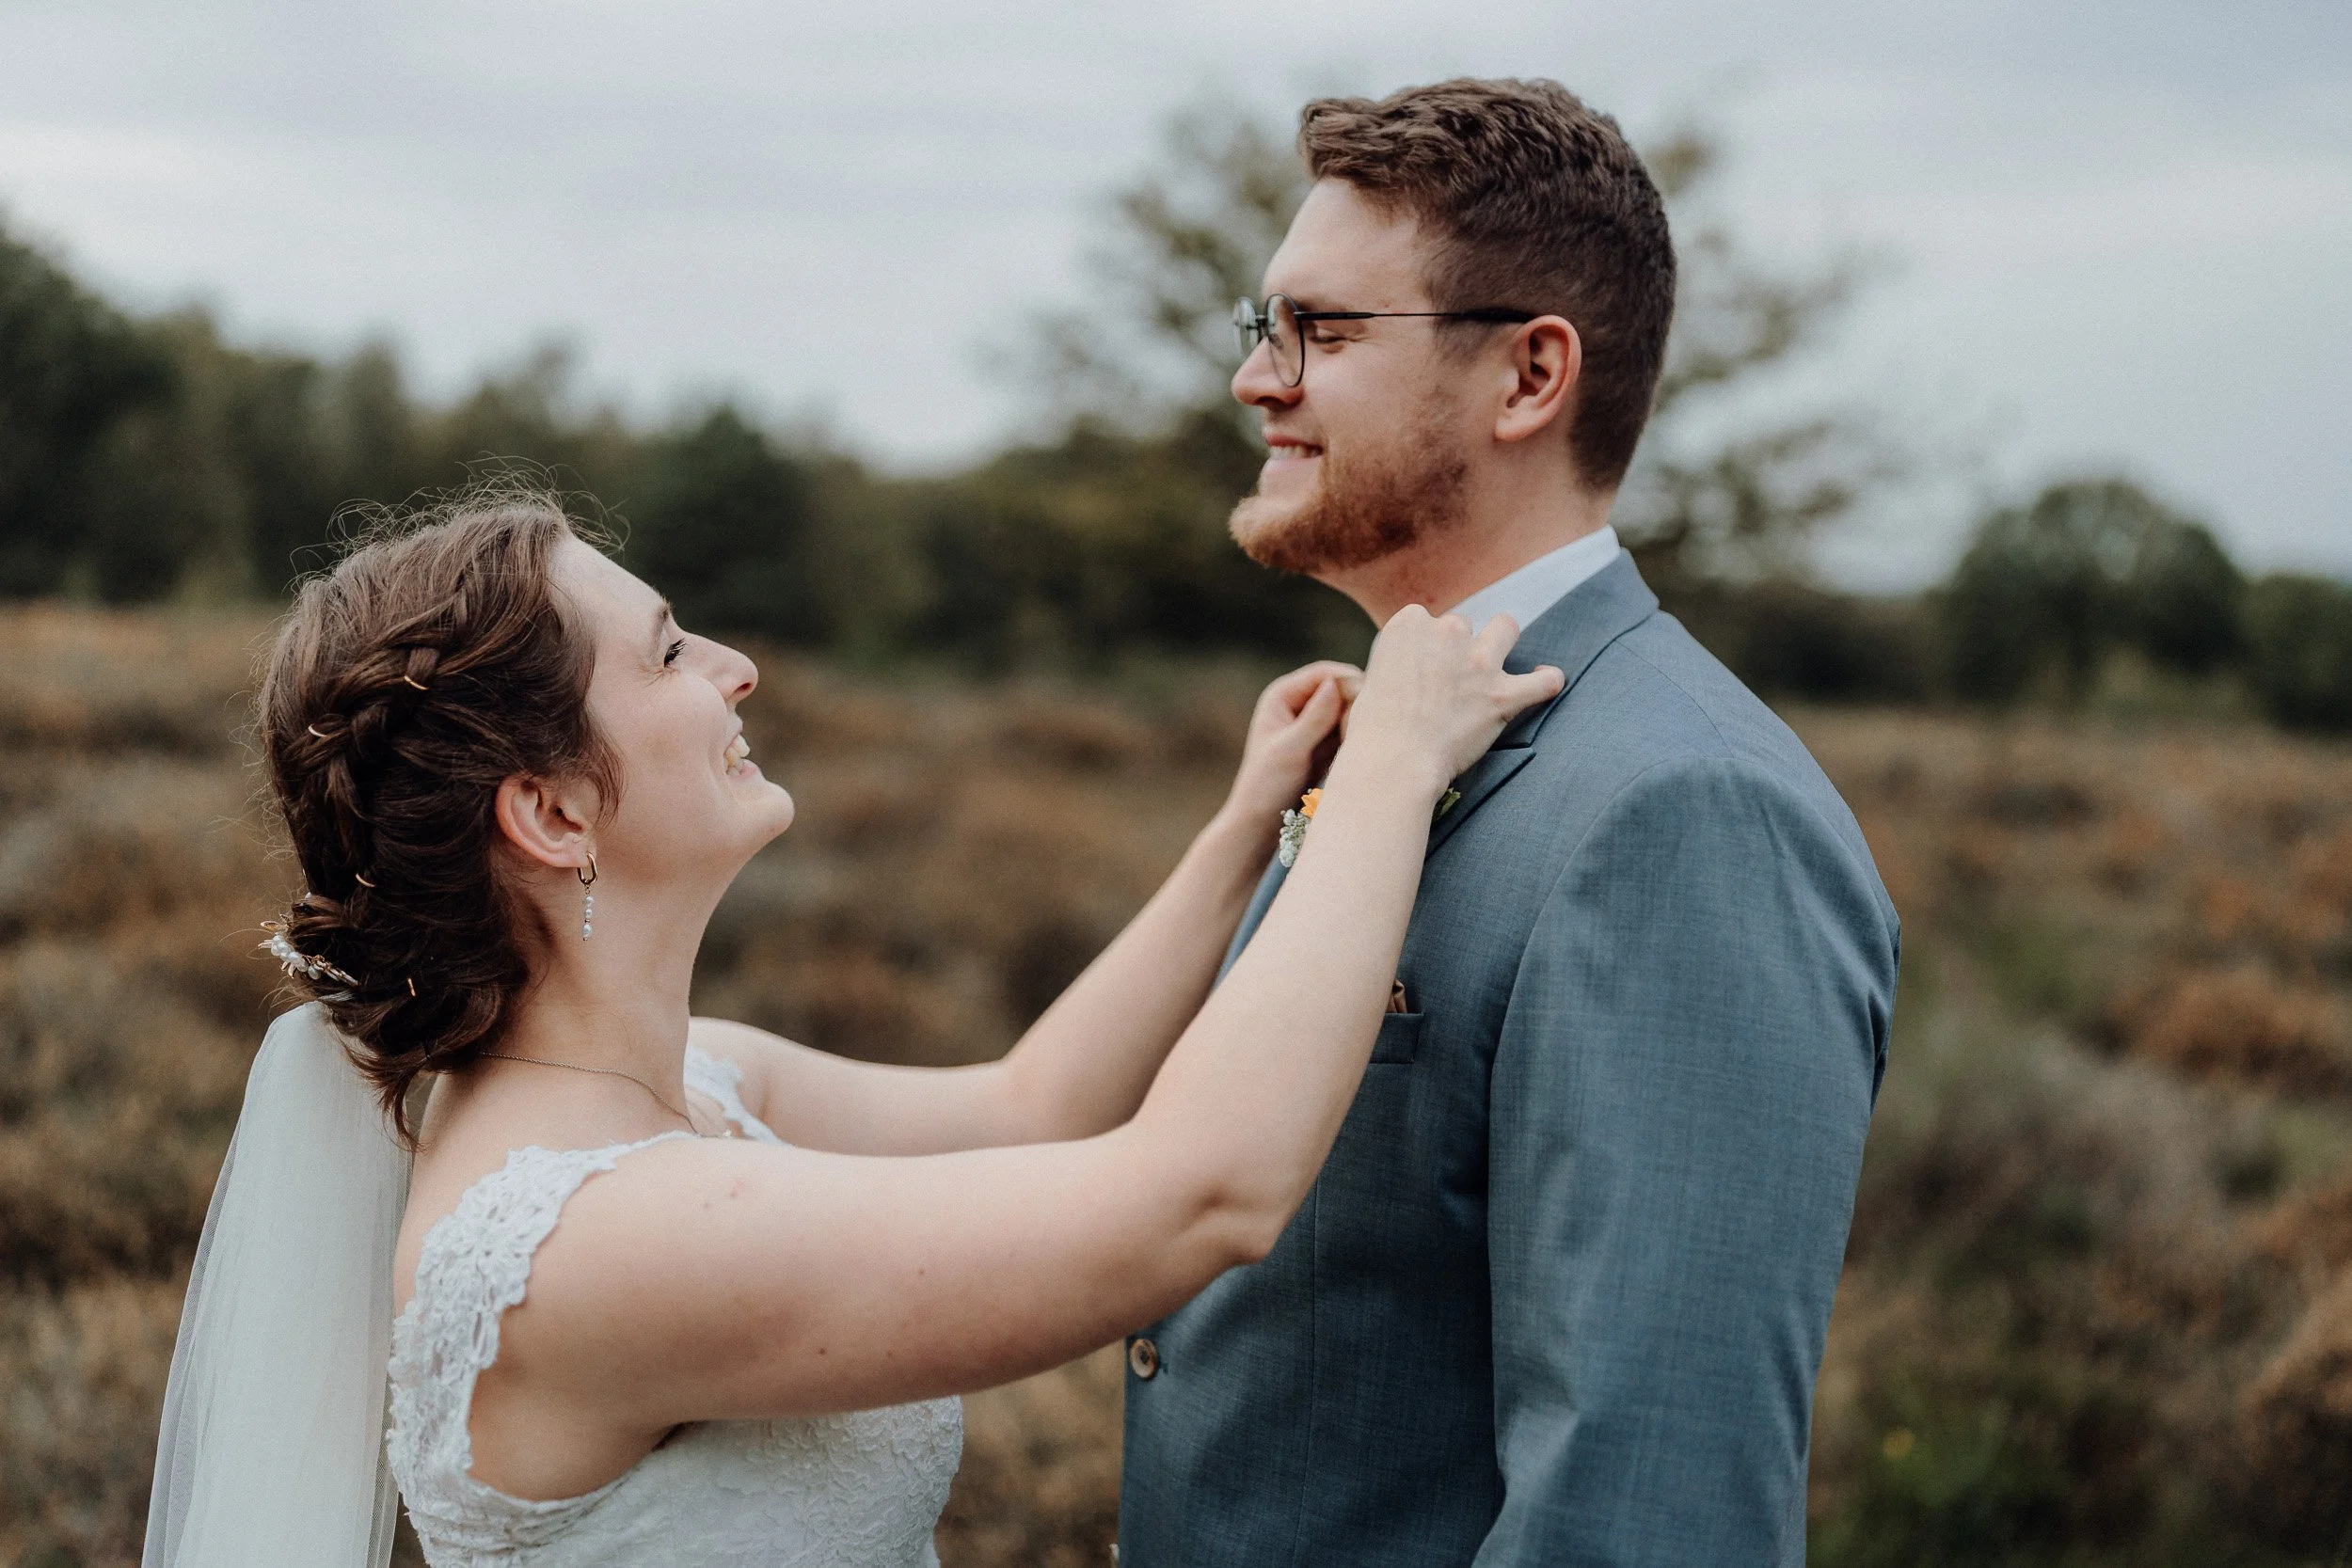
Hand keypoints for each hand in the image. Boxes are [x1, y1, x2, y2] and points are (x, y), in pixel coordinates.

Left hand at [1223, 660, 1363, 822]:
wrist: (1260, 821)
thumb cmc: (1266, 785)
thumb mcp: (1291, 750)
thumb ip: (1315, 718)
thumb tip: (1336, 684)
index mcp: (1282, 695)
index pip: (1325, 673)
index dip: (1348, 682)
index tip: (1366, 705)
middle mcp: (1299, 703)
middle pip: (1341, 688)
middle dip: (1355, 706)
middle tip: (1356, 735)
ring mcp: (1313, 723)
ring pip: (1350, 710)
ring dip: (1356, 725)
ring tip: (1350, 750)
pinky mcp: (1325, 742)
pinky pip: (1349, 730)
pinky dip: (1355, 740)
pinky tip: (1351, 757)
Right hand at [1339, 608, 1564, 797]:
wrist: (1393, 762)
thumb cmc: (1373, 732)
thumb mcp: (1370, 682)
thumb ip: (1397, 666)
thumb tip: (1410, 676)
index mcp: (1409, 624)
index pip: (1427, 620)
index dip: (1426, 646)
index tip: (1423, 669)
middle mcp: (1446, 633)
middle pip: (1462, 625)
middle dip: (1458, 649)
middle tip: (1450, 681)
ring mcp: (1479, 662)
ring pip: (1506, 628)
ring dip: (1503, 644)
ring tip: (1496, 665)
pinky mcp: (1503, 694)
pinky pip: (1544, 680)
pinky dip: (1547, 681)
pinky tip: (1545, 681)